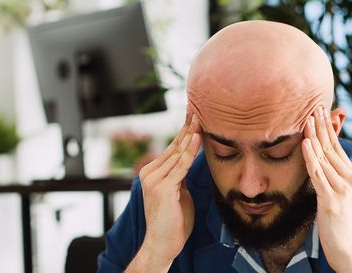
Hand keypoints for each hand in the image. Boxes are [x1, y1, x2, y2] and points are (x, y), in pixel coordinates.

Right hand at [132, 114, 201, 270]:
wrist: (163, 244)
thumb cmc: (173, 221)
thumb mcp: (178, 192)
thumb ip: (180, 175)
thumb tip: (189, 161)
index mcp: (152, 173)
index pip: (172, 148)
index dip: (184, 132)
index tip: (194, 116)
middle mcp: (150, 173)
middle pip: (174, 146)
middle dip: (188, 127)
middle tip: (198, 108)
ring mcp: (154, 180)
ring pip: (178, 152)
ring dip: (191, 134)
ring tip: (201, 117)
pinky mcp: (163, 188)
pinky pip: (181, 165)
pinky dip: (190, 150)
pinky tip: (197, 137)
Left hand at [301, 107, 351, 272]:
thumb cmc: (348, 225)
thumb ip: (351, 177)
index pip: (338, 147)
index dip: (329, 129)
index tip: (322, 112)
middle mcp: (349, 179)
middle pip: (332, 147)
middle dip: (322, 126)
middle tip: (314, 106)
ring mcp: (341, 189)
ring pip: (324, 157)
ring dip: (315, 136)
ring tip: (307, 118)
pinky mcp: (331, 200)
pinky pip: (318, 174)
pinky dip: (311, 158)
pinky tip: (306, 144)